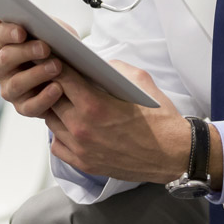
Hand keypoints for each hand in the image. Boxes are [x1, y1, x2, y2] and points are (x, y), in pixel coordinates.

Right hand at [0, 1, 67, 117]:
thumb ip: (16, 14)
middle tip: (46, 48)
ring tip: (56, 67)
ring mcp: (10, 89)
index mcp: (2, 45)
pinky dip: (44, 98)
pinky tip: (57, 88)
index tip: (22, 31)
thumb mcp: (42, 26)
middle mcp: (1, 68)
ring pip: (15, 84)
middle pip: (5, 60)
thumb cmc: (53, 46)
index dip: (9, 33)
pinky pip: (30, 106)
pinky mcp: (24, 107)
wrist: (74, 72)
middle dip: (26, 52)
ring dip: (37, 74)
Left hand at [43, 61, 194, 184]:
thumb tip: (95, 63)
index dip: (55, 66)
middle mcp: (82, 128)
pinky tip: (71, 125)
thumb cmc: (160, 119)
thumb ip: (114, 68)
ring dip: (55, 109)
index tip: (54, 60)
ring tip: (65, 101)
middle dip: (53, 86)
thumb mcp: (141, 81)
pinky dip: (60, 133)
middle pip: (50, 99)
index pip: (61, 79)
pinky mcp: (84, 164)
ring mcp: (81, 149)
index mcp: (94, 106)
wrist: (173, 154)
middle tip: (57, 77)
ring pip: (51, 122)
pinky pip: (57, 145)